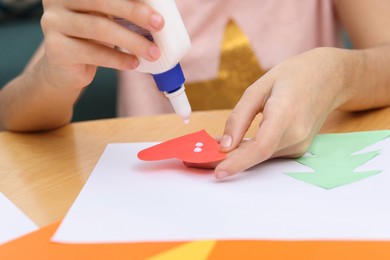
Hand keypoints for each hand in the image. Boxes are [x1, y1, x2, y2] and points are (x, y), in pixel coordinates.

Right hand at [40, 0, 163, 87]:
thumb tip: (157, 11)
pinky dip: (118, 59)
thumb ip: (122, 8)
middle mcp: (57, 0)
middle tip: (159, 24)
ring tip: (153, 52)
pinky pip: (93, 53)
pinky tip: (134, 63)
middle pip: (102, 1)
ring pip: (100, 28)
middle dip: (135, 12)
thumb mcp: (105, 16)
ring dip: (132, 41)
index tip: (155, 1)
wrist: (65, 70)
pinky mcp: (56, 49)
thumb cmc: (92, 38)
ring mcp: (53, 23)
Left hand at [214, 47, 351, 178]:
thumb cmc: (293, 76)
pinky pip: (268, 153)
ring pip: (260, 157)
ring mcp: (300, 144)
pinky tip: (234, 144)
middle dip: (226, 160)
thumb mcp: (259, 87)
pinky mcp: (298, 148)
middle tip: (196, 159)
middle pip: (256, 156)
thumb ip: (240, 117)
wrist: (329, 78)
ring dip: (235, 155)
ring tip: (210, 149)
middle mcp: (296, 134)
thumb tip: (225, 145)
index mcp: (286, 113)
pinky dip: (248, 152)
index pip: (261, 147)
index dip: (238, 162)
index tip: (217, 172)